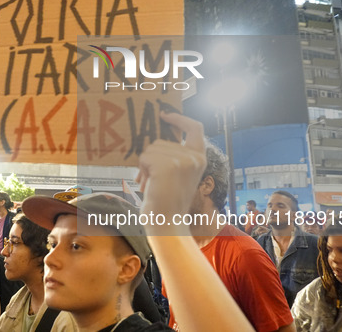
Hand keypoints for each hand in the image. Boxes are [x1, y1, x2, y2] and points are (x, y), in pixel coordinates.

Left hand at [136, 112, 205, 232]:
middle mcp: (194, 157)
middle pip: (161, 142)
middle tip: (152, 181)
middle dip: (151, 160)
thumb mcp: (177, 175)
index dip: (180, 119)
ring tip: (152, 185)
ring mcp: (182, 160)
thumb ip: (173, 158)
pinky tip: (149, 185)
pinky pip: (144, 158)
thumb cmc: (167, 203)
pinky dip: (142, 171)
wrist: (167, 225)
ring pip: (151, 150)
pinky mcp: (168, 165)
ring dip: (145, 167)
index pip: (195, 128)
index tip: (165, 115)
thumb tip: (154, 143)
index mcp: (200, 159)